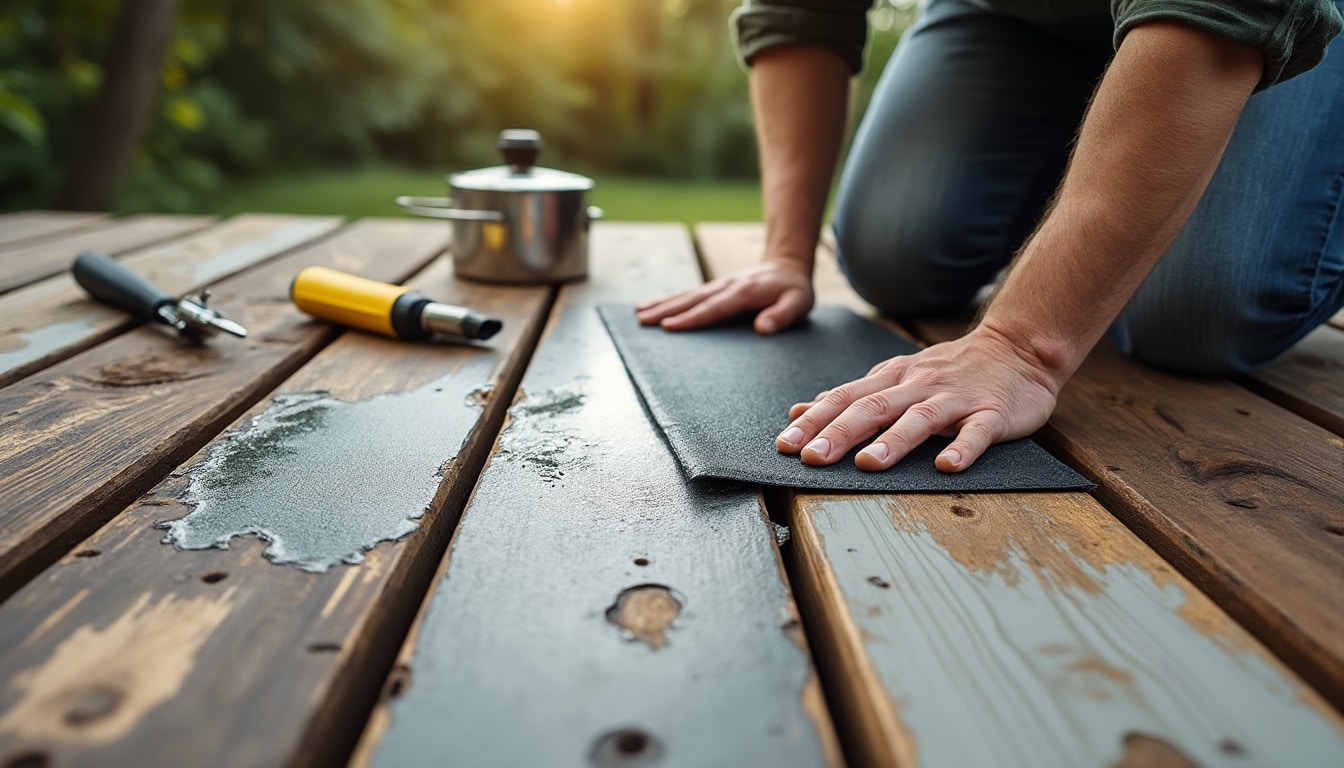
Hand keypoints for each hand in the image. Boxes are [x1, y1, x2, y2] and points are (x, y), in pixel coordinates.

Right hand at [636, 260, 813, 334]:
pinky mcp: (714, 288)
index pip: (714, 308)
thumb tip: (762, 329)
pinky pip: (688, 294)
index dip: (691, 318)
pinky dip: (668, 300)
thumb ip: (782, 315)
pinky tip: (651, 306)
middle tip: (642, 320)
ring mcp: (718, 285)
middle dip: (666, 310)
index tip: (669, 326)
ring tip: (638, 313)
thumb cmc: (794, 290)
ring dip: (662, 304)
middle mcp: (726, 286)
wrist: (787, 265)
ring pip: (686, 295)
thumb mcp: (799, 303)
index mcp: (744, 293)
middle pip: (692, 300)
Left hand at [775, 325, 1064, 471]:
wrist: (1017, 348)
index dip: (814, 422)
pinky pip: (977, 432)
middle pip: (874, 407)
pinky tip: (947, 467)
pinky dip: (962, 449)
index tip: (785, 445)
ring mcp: (955, 399)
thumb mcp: (894, 376)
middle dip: (840, 432)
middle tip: (812, 457)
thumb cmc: (949, 370)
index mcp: (892, 379)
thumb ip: (851, 396)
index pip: (845, 398)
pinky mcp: (992, 413)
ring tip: (869, 464)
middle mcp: (918, 386)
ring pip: (920, 418)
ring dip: (893, 441)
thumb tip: (801, 412)